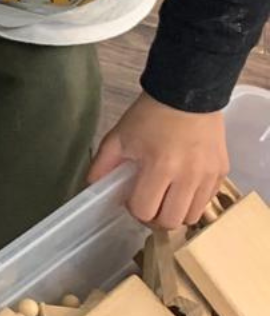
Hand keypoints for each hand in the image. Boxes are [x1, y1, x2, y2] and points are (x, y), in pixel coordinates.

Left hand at [89, 93, 229, 229]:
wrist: (187, 94)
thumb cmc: (149, 116)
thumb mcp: (118, 137)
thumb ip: (102, 165)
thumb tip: (92, 187)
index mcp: (159, 167)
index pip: (145, 211)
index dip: (134, 209)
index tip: (131, 197)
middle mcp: (188, 176)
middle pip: (170, 222)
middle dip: (154, 217)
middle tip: (149, 203)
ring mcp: (208, 175)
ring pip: (192, 216)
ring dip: (175, 212)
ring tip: (166, 197)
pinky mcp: (222, 172)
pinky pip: (207, 201)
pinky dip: (193, 201)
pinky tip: (182, 187)